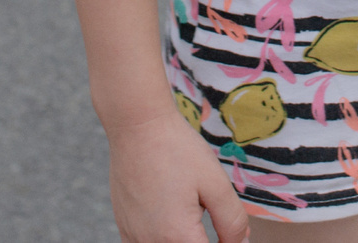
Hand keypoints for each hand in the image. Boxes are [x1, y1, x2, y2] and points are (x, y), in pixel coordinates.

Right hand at [107, 109, 250, 242]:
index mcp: (178, 236)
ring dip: (183, 239)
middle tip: (214, 223)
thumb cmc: (177, 149)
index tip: (230, 233)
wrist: (137, 126)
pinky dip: (163, 240)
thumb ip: (232, 221)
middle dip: (203, 240)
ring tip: (191, 215)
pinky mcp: (125, 228)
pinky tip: (171, 220)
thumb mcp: (216, 183)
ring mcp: (134, 237)